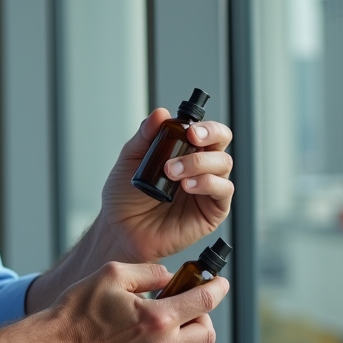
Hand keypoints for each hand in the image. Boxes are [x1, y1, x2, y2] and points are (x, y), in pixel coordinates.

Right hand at [51, 261, 227, 342]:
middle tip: (186, 304)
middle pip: (207, 333)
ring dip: (194, 338)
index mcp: (157, 319)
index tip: (219, 283)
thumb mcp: (113, 274)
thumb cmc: (81, 309)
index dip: (217, 288)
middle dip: (202, 315)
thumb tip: (172, 277)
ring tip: (175, 325)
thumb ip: (150, 272)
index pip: (204, 302)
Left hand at [96, 110, 233, 263]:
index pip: (207, 131)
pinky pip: (223, 191)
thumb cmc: (125, 197)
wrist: (119, 229)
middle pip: (222, 143)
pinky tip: (188, 186)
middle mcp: (199, 168)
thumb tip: (161, 114)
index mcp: (184, 152)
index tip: (189, 129)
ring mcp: (207, 189)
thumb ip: (145, 135)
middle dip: (210, 135)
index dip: (205, 126)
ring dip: (199, 162)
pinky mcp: (211, 211)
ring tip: (173, 172)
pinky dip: (207, 183)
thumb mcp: (130, 159)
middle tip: (190, 138)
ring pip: (224, 164)